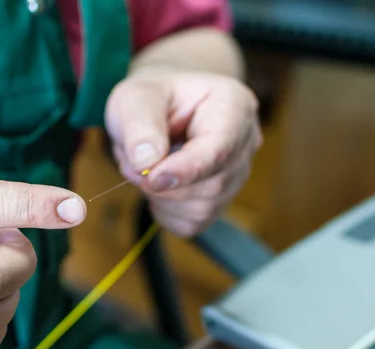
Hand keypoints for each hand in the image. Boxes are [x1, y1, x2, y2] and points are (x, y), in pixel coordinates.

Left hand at [105, 68, 261, 236]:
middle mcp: (244, 143)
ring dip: (159, 198)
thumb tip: (146, 161)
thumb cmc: (149, 100)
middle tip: (130, 164)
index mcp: (233, 105)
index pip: (220, 148)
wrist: (156, 114)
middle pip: (212, 185)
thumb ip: (139, 126)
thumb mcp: (133, 99)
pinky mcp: (219, 202)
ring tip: (144, 168)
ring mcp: (235, 176)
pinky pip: (191, 224)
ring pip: (201, 210)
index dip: (186, 169)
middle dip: (162, 185)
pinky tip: (157, 185)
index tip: (152, 179)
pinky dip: (164, 212)